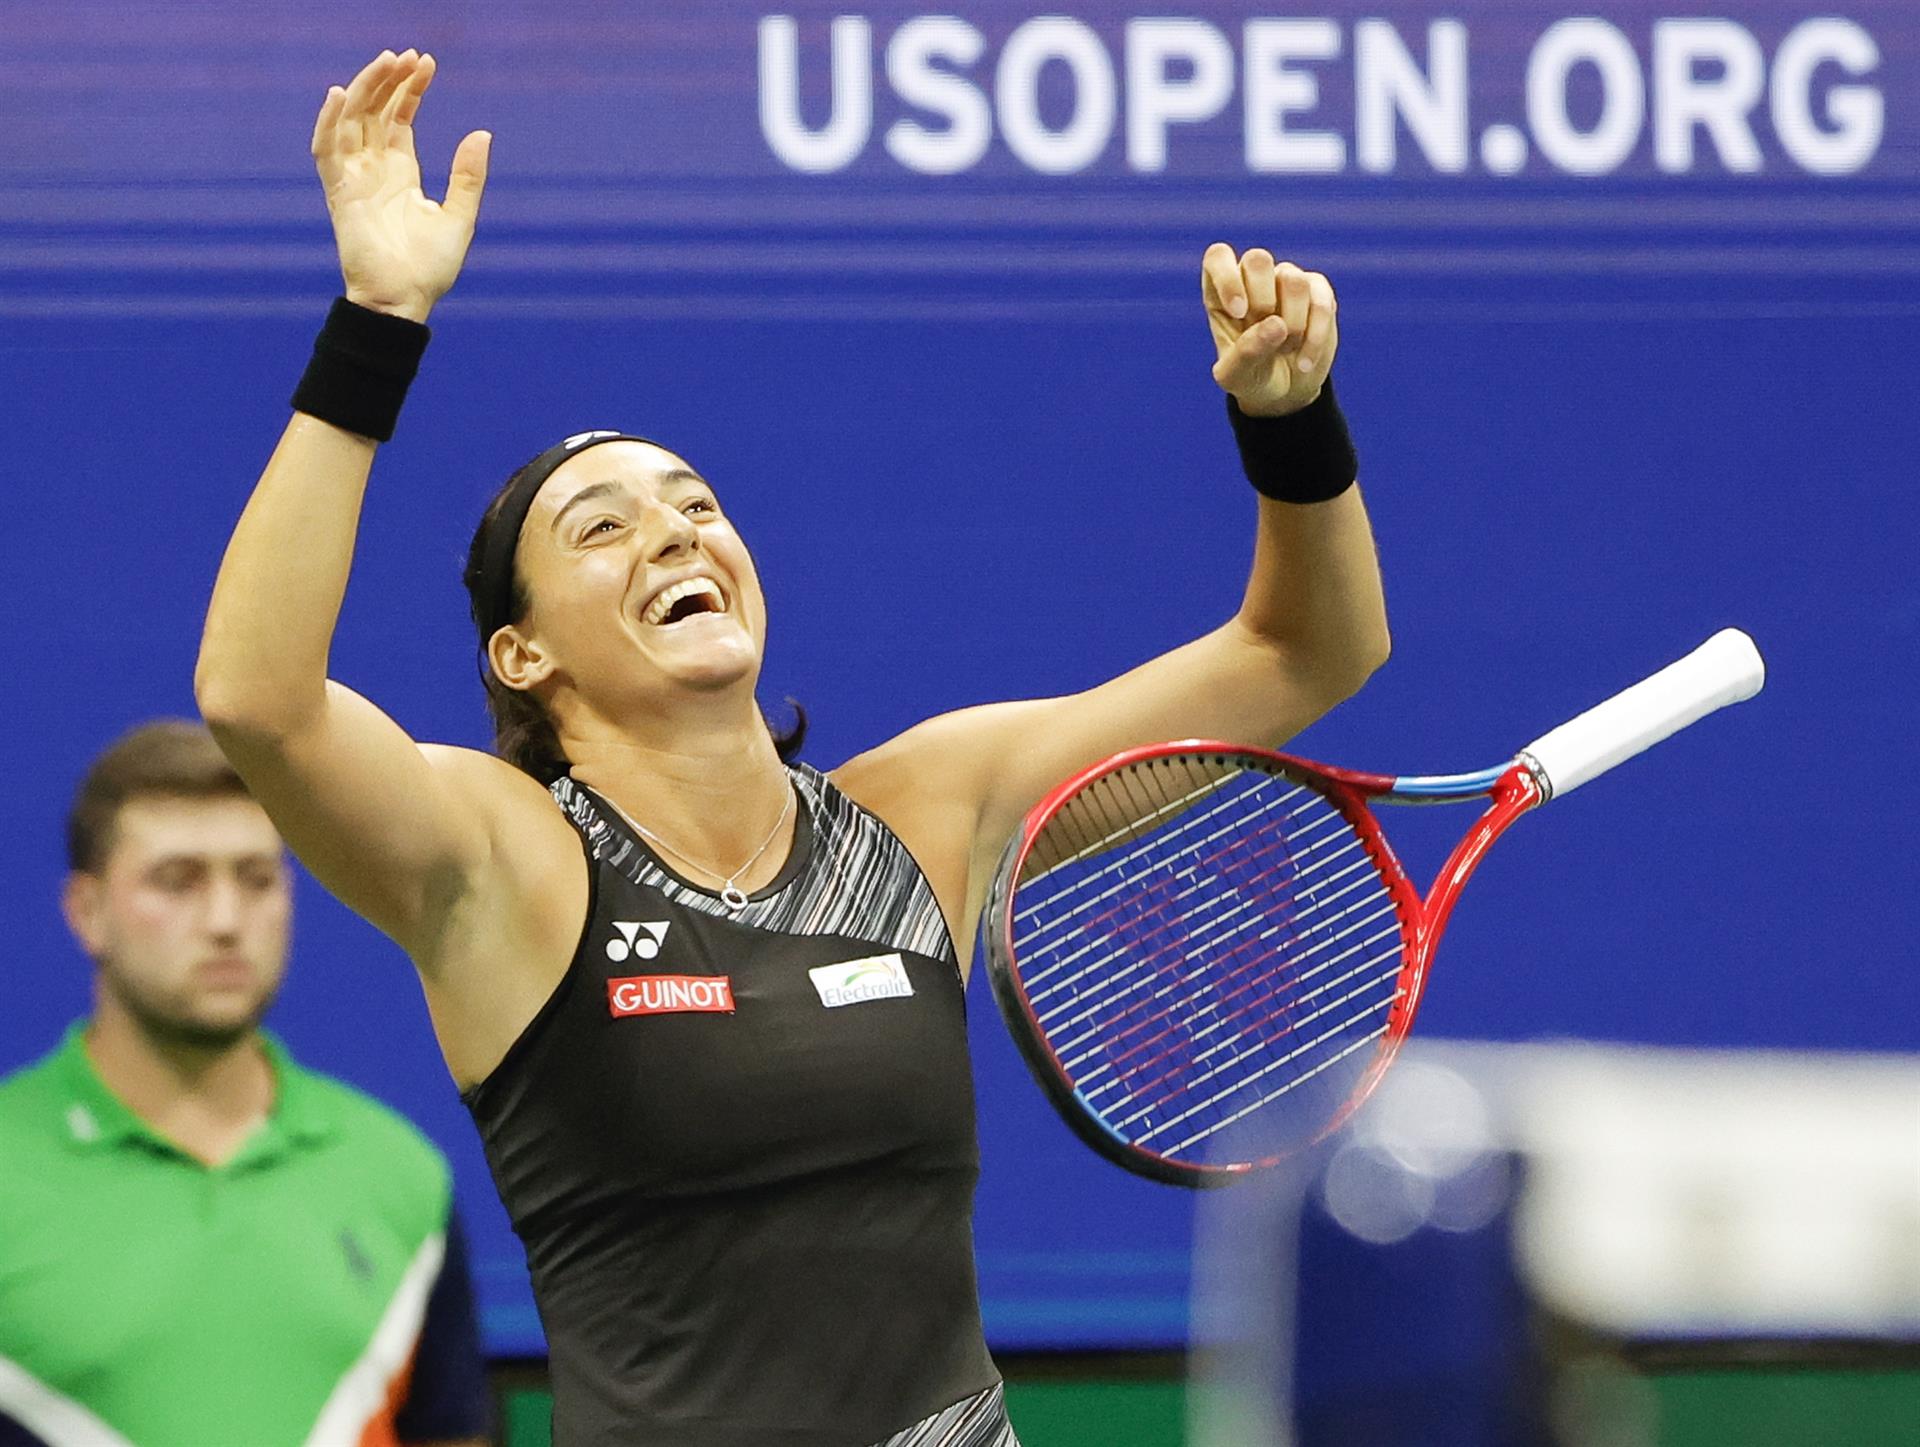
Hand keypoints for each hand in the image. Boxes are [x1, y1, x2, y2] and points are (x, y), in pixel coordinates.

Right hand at [311, 50, 490, 322]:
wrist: (404, 300)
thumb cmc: (430, 268)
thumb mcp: (459, 215)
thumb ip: (468, 176)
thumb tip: (482, 132)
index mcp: (401, 172)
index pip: (400, 118)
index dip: (410, 90)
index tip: (426, 63)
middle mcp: (374, 170)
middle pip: (375, 111)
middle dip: (390, 80)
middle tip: (408, 55)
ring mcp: (354, 179)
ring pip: (352, 121)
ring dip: (366, 88)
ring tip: (386, 62)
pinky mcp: (338, 194)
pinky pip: (326, 150)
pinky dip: (329, 121)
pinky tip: (341, 94)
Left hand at [1201, 246, 1338, 417]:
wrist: (1285, 392)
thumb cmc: (1251, 378)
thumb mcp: (1236, 377)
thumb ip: (1246, 352)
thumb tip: (1277, 324)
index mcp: (1221, 294)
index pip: (1218, 257)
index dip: (1228, 278)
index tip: (1239, 312)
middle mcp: (1253, 280)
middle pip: (1258, 259)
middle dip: (1262, 301)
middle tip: (1264, 333)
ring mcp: (1286, 281)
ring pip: (1293, 281)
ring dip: (1292, 325)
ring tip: (1286, 350)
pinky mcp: (1318, 292)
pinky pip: (1321, 302)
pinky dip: (1315, 336)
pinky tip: (1305, 362)